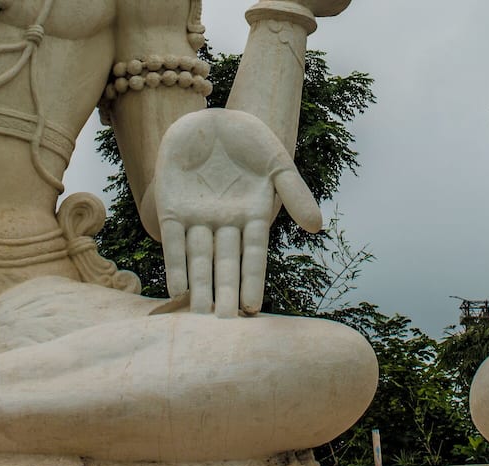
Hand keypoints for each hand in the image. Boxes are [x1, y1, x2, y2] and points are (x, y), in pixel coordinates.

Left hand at [155, 109, 323, 317]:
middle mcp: (225, 223)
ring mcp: (198, 217)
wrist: (213, 117)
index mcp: (252, 216)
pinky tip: (176, 287)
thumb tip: (316, 227)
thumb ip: (294, 194)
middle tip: (223, 324)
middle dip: (224, 293)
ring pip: (200, 259)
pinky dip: (175, 263)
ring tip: (198, 316)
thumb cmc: (250, 140)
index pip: (252, 256)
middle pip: (225, 264)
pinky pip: (175, 241)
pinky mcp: (172, 207)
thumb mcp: (277, 164)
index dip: (251, 281)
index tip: (252, 309)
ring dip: (199, 286)